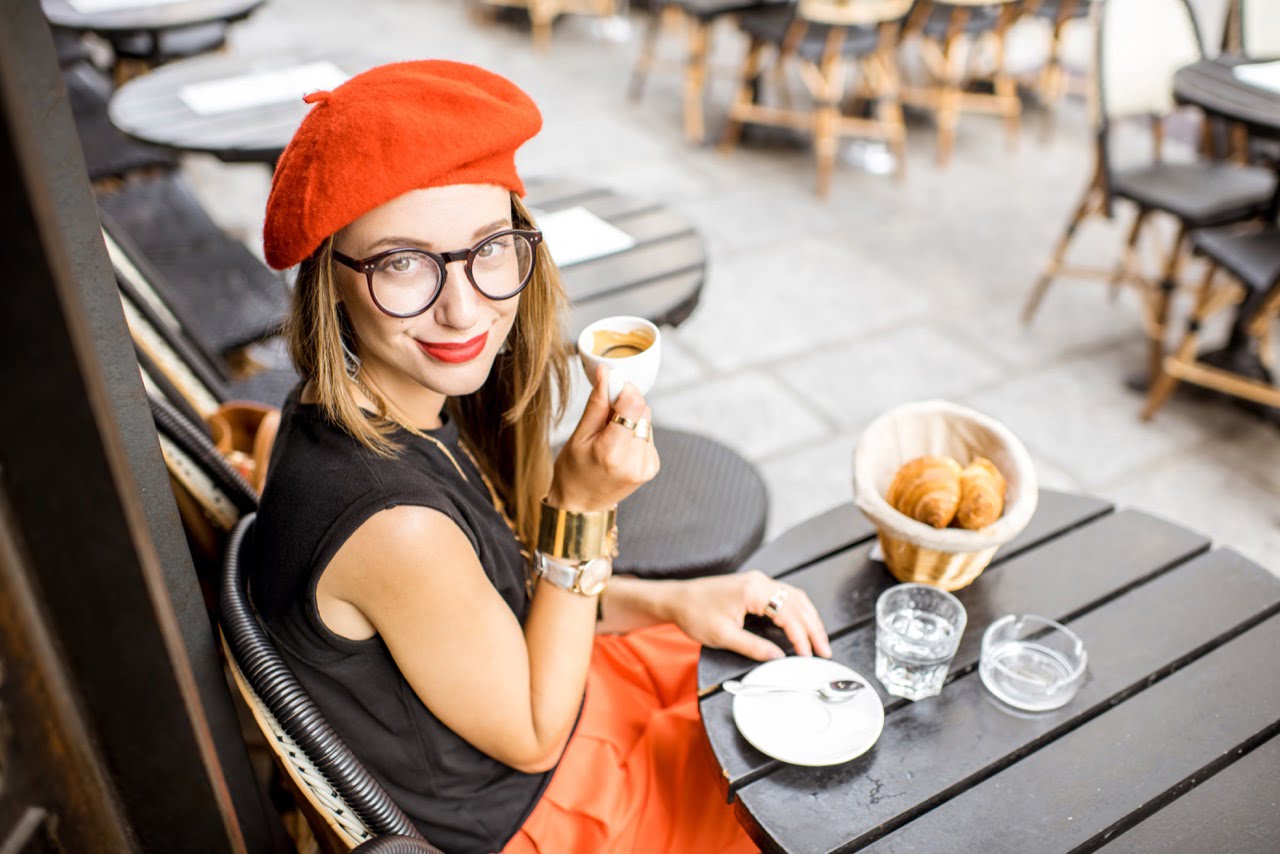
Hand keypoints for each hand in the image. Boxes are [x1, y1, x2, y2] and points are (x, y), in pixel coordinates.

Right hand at [548, 364, 659, 511]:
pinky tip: (619, 446)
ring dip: (630, 420)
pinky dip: (634, 434)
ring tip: (609, 436)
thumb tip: (606, 371)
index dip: (624, 389)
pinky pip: (648, 436)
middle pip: (642, 410)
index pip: (634, 404)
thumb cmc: (573, 471)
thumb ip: (597, 403)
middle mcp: (634, 460)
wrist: (581, 506)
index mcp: (612, 452)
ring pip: (647, 421)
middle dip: (625, 404)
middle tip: (604, 417)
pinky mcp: (652, 468)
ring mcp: (646, 466)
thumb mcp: (579, 435)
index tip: (611, 387)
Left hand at [669, 571, 830, 661]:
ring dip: (809, 619)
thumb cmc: (695, 614)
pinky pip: (785, 596)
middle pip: (798, 603)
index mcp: (753, 591)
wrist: (678, 599)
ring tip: (819, 640)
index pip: (788, 614)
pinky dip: (798, 611)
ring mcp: (758, 581)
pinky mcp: (755, 586)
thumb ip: (754, 647)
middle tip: (824, 650)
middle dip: (814, 628)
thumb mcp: (723, 636)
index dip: (801, 637)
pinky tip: (803, 624)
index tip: (808, 655)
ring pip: (795, 598)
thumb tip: (778, 657)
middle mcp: (759, 582)